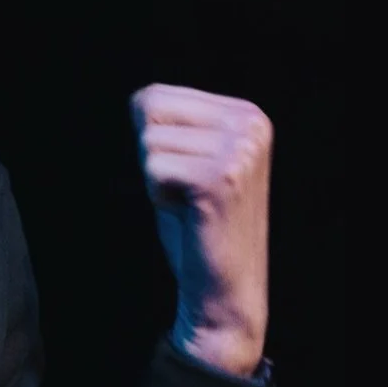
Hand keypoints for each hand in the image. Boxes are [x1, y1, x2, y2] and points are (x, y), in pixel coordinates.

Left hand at [132, 84, 271, 378]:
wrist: (225, 291)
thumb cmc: (199, 227)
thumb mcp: (192, 162)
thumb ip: (173, 126)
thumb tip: (138, 99)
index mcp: (246, 114)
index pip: (157, 95)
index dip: (154, 143)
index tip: (186, 178)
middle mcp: (249, 124)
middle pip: (150, 111)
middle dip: (152, 157)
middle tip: (185, 194)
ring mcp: (239, 150)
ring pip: (149, 143)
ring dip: (156, 180)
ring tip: (189, 206)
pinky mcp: (220, 178)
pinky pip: (153, 168)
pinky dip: (158, 196)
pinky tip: (189, 215)